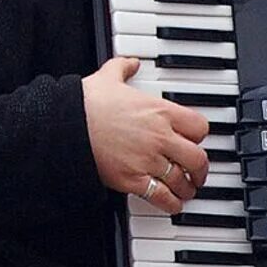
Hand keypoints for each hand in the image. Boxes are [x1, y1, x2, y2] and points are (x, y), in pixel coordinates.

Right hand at [82, 56, 209, 214]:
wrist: (66, 126)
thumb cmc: (86, 104)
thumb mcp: (107, 76)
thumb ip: (123, 68)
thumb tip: (130, 63)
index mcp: (160, 111)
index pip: (199, 127)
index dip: (198, 135)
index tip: (194, 139)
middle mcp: (160, 137)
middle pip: (198, 159)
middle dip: (200, 169)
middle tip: (198, 172)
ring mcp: (148, 160)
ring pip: (182, 181)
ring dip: (187, 188)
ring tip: (186, 190)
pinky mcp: (133, 180)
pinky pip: (162, 197)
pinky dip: (171, 203)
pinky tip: (172, 204)